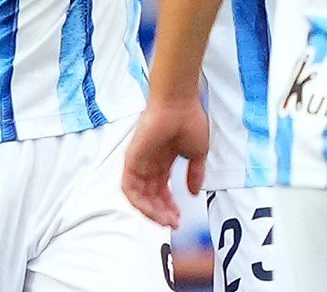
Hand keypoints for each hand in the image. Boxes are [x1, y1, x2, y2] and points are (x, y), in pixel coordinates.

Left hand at [121, 95, 209, 228]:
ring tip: (165, 220)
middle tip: (173, 223)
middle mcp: (149, 163)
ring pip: (139, 196)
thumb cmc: (189, 120)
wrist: (179, 103)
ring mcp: (139, 161)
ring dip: (151, 211)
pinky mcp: (131, 160)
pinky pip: (129, 188)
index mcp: (163, 160)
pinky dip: (139, 203)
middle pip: (151, 195)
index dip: (169, 206)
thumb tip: (194, 192)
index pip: (162, 189)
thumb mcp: (197, 153)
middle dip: (162, 212)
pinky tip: (152, 211)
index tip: (179, 217)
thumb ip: (195, 174)